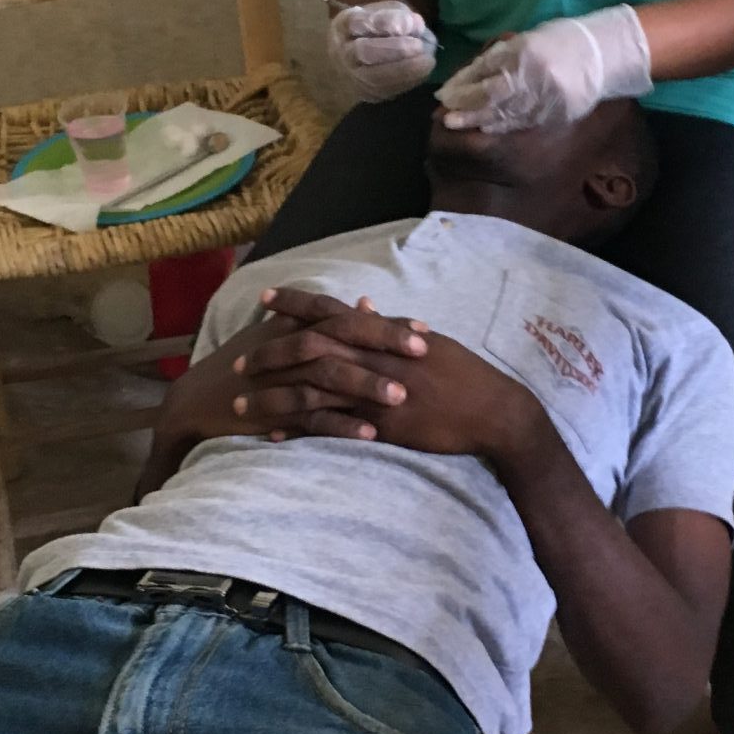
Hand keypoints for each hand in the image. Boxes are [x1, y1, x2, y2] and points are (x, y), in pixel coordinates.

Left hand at [238, 288, 543, 468]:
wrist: (496, 412)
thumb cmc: (465, 375)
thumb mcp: (427, 341)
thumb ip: (387, 326)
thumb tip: (360, 306)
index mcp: (385, 335)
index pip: (332, 312)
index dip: (296, 303)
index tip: (264, 299)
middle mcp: (375, 359)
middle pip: (310, 349)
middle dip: (269, 352)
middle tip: (236, 359)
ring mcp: (377, 393)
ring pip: (312, 390)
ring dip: (273, 396)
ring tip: (240, 404)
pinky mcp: (382, 426)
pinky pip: (332, 427)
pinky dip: (299, 429)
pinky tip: (273, 435)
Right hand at [328, 0, 438, 102]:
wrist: (363, 55)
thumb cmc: (377, 29)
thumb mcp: (388, 11)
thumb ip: (400, 16)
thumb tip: (415, 27)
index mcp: (344, 25)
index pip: (358, 23)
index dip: (384, 23)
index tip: (409, 24)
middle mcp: (341, 52)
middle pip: (362, 52)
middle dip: (395, 49)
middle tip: (419, 46)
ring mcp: (351, 76)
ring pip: (374, 78)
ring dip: (405, 70)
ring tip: (427, 61)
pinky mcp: (365, 94)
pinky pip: (386, 91)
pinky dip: (408, 81)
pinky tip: (422, 71)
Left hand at [436, 3, 651, 132]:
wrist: (604, 54)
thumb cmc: (562, 40)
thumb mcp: (526, 40)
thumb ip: (499, 57)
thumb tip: (468, 75)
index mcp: (525, 53)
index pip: (486, 73)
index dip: (463, 86)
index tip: (445, 94)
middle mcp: (533, 77)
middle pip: (491, 97)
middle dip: (465, 108)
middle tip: (444, 116)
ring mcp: (545, 99)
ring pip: (504, 114)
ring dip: (478, 120)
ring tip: (456, 124)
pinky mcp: (554, 115)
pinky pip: (521, 122)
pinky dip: (500, 126)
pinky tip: (485, 127)